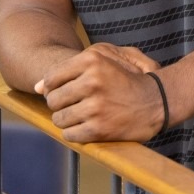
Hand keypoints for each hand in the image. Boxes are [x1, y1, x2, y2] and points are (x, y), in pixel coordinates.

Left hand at [34, 43, 165, 142]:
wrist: (158, 101)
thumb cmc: (128, 78)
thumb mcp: (104, 59)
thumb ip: (68, 68)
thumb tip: (36, 87)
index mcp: (92, 59)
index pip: (52, 77)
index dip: (53, 88)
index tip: (64, 92)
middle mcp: (92, 81)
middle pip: (53, 99)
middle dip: (59, 105)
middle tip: (74, 105)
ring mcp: (95, 106)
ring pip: (59, 118)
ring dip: (66, 120)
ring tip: (81, 116)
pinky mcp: (99, 128)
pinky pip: (70, 134)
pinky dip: (74, 134)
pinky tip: (86, 127)